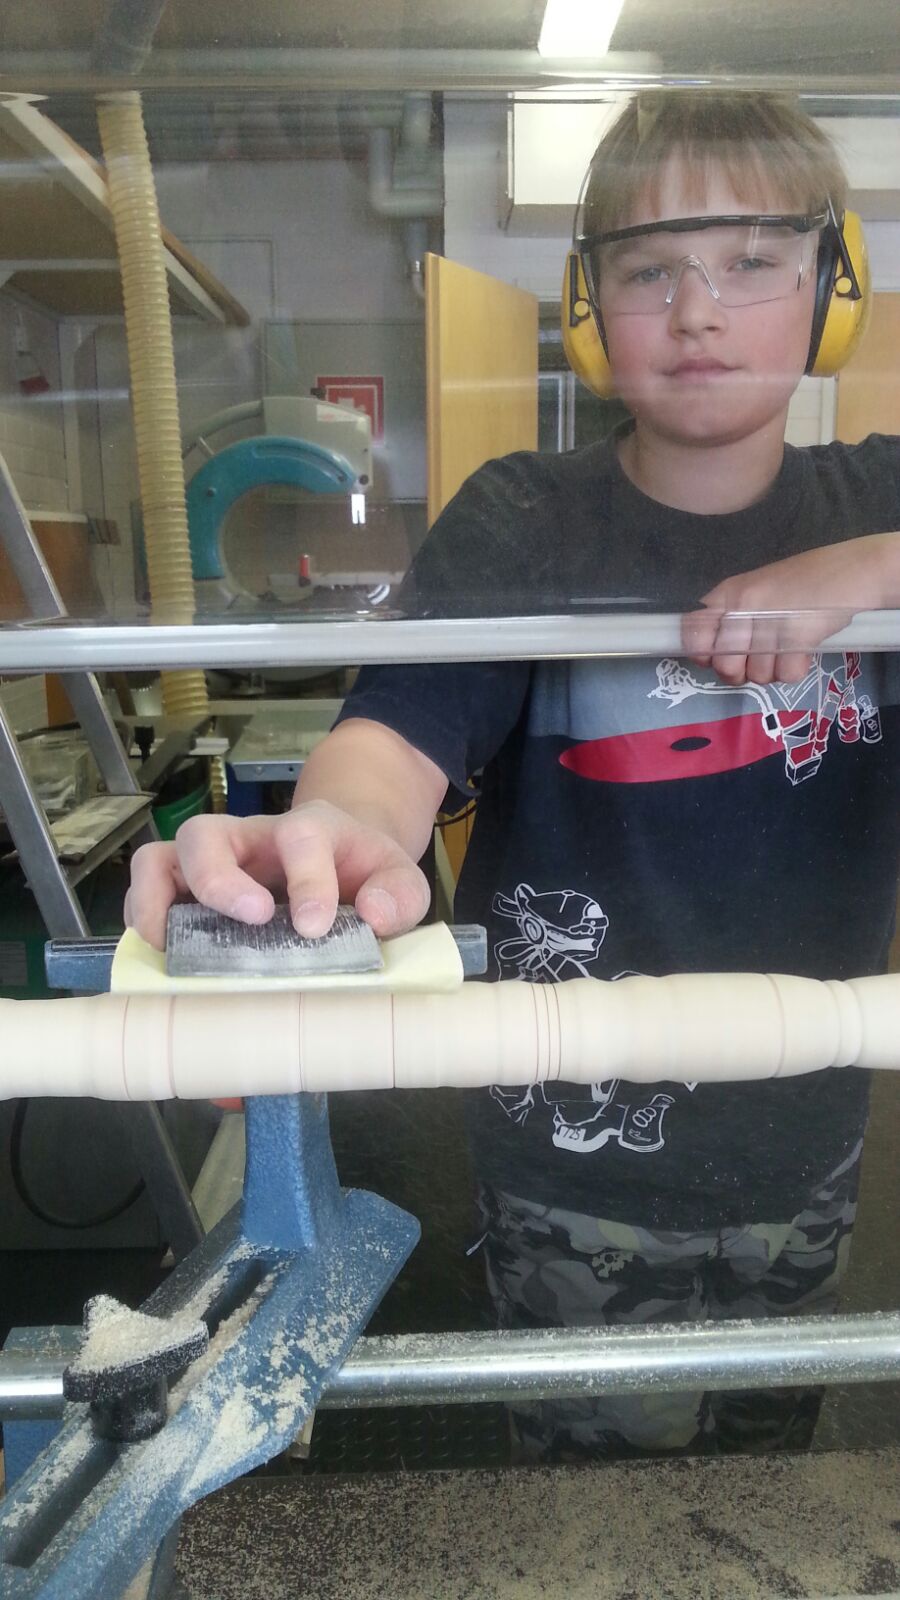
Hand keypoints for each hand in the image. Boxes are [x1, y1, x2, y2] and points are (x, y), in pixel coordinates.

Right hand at [124, 800, 430, 951]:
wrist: (342, 857)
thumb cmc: (365, 871)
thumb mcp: (400, 878)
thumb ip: (399, 895)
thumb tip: (373, 915)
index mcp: (309, 831)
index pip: (301, 837)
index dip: (306, 881)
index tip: (315, 925)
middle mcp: (249, 839)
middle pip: (207, 833)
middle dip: (218, 880)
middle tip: (250, 922)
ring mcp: (212, 863)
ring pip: (159, 858)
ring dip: (154, 900)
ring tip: (170, 945)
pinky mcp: (188, 889)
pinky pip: (148, 892)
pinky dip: (145, 921)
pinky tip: (163, 957)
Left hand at [682, 532, 899, 685]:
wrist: (850, 570)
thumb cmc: (803, 583)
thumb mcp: (757, 592)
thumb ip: (730, 620)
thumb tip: (707, 658)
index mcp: (728, 593)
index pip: (693, 634)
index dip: (703, 656)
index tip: (719, 658)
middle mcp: (743, 606)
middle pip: (725, 666)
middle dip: (742, 673)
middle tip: (761, 660)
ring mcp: (769, 620)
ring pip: (757, 675)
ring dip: (774, 671)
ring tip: (787, 648)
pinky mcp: (797, 635)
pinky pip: (786, 675)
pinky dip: (796, 669)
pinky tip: (802, 649)